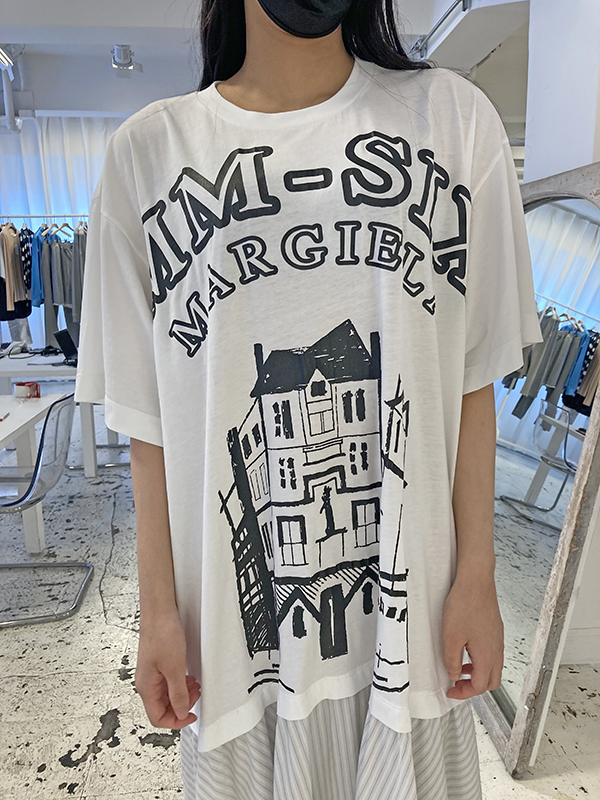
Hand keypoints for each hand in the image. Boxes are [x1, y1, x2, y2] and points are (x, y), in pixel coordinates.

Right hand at [135, 609, 200, 728]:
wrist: (159, 612)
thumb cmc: (162, 634)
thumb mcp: (174, 668)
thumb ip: (177, 693)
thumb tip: (180, 712)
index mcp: (146, 687)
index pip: (157, 718)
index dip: (176, 721)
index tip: (191, 716)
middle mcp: (146, 682)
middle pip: (162, 707)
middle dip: (181, 706)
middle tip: (196, 696)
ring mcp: (151, 673)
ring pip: (166, 695)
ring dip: (182, 694)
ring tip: (195, 686)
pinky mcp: (157, 663)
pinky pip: (167, 682)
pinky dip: (180, 684)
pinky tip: (188, 678)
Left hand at [442, 573, 503, 698]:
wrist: (476, 580)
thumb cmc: (465, 604)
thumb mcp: (451, 637)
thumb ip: (452, 660)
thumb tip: (454, 674)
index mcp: (487, 655)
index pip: (480, 687)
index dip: (464, 693)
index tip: (451, 691)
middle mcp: (496, 649)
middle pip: (491, 681)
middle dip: (474, 687)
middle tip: (457, 684)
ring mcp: (497, 639)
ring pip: (493, 667)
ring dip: (477, 673)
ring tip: (459, 667)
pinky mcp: (494, 629)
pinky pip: (491, 653)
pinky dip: (480, 659)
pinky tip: (466, 649)